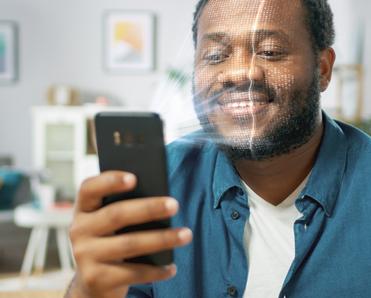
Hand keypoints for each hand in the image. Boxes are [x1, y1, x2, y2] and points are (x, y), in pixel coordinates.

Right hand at [66, 171, 192, 297]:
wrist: (93, 283)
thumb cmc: (110, 241)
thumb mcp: (111, 223)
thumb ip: (124, 208)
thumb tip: (161, 200)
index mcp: (83, 209)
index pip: (89, 189)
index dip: (109, 181)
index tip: (134, 178)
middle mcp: (79, 230)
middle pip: (116, 215)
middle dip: (149, 209)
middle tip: (175, 204)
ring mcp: (85, 256)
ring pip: (129, 244)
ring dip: (162, 239)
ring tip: (186, 234)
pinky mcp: (96, 279)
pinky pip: (133, 273)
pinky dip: (156, 270)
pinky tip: (172, 267)